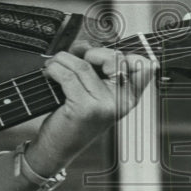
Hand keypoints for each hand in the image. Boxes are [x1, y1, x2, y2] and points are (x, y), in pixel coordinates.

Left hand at [25, 42, 157, 177]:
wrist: (59, 145)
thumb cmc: (74, 115)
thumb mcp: (92, 90)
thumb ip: (95, 67)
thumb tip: (85, 44)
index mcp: (129, 95)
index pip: (141, 65)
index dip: (120, 54)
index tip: (98, 57)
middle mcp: (122, 101)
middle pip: (112, 57)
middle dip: (87, 52)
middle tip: (71, 60)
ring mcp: (105, 105)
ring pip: (83, 65)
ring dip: (61, 60)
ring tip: (53, 65)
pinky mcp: (85, 108)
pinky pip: (67, 75)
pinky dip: (53, 69)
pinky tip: (49, 73)